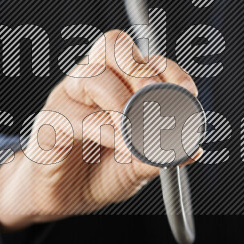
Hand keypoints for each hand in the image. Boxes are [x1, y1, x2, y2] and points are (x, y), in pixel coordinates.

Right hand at [0, 29, 200, 230]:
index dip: (170, 72)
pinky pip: (75, 114)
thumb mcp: (140, 166)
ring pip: (93, 74)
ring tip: (135, 133)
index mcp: (123, 82)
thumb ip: (162, 154)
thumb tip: (193, 149)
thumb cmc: (100, 171)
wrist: (64, 198)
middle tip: (155, 105)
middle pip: (115, 45)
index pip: (148, 57)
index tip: (187, 95)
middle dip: (141, 72)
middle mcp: (96, 79)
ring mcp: (70, 95)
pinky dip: (103, 130)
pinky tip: (118, 145)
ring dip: (120, 102)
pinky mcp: (50, 119)